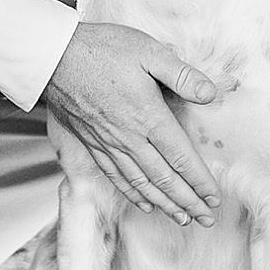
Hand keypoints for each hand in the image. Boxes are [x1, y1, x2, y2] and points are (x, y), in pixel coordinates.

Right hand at [44, 22, 224, 224]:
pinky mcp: (93, 143)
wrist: (55, 56)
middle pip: (165, 178)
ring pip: (142, 183)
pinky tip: (144, 203)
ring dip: (165, 204)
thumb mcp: (149, 51)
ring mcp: (110, 143)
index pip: (181, 158)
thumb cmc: (103, 50)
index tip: (214, 199)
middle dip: (188, 202)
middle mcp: (130, 138)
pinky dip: (133, 193)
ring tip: (183, 219)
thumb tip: (210, 94)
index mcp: (149, 116)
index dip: (200, 182)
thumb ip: (182, 75)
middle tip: (207, 219)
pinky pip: (116, 176)